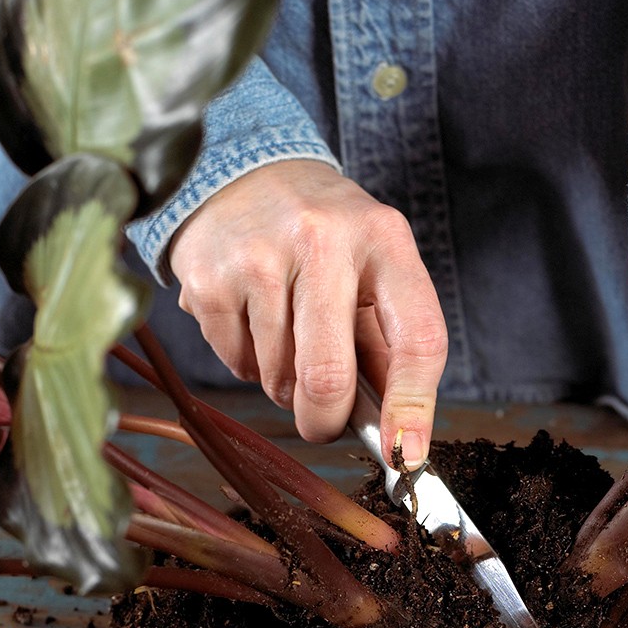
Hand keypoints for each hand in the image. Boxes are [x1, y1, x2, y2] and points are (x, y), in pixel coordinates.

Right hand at [169, 160, 447, 468]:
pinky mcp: (210, 278)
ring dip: (284, 386)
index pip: (417, 338)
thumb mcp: (372, 271)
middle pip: (329, 378)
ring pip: (279, 379)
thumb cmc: (323, 239)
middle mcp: (324, 239)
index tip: (407, 454)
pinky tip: (252, 320)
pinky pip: (237, 364)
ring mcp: (260, 256)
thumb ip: (388, 349)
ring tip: (285, 337)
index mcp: (384, 240)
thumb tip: (400, 437)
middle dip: (325, 422)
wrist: (240, 172)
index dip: (413, 407)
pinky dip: (248, 363)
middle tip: (322, 424)